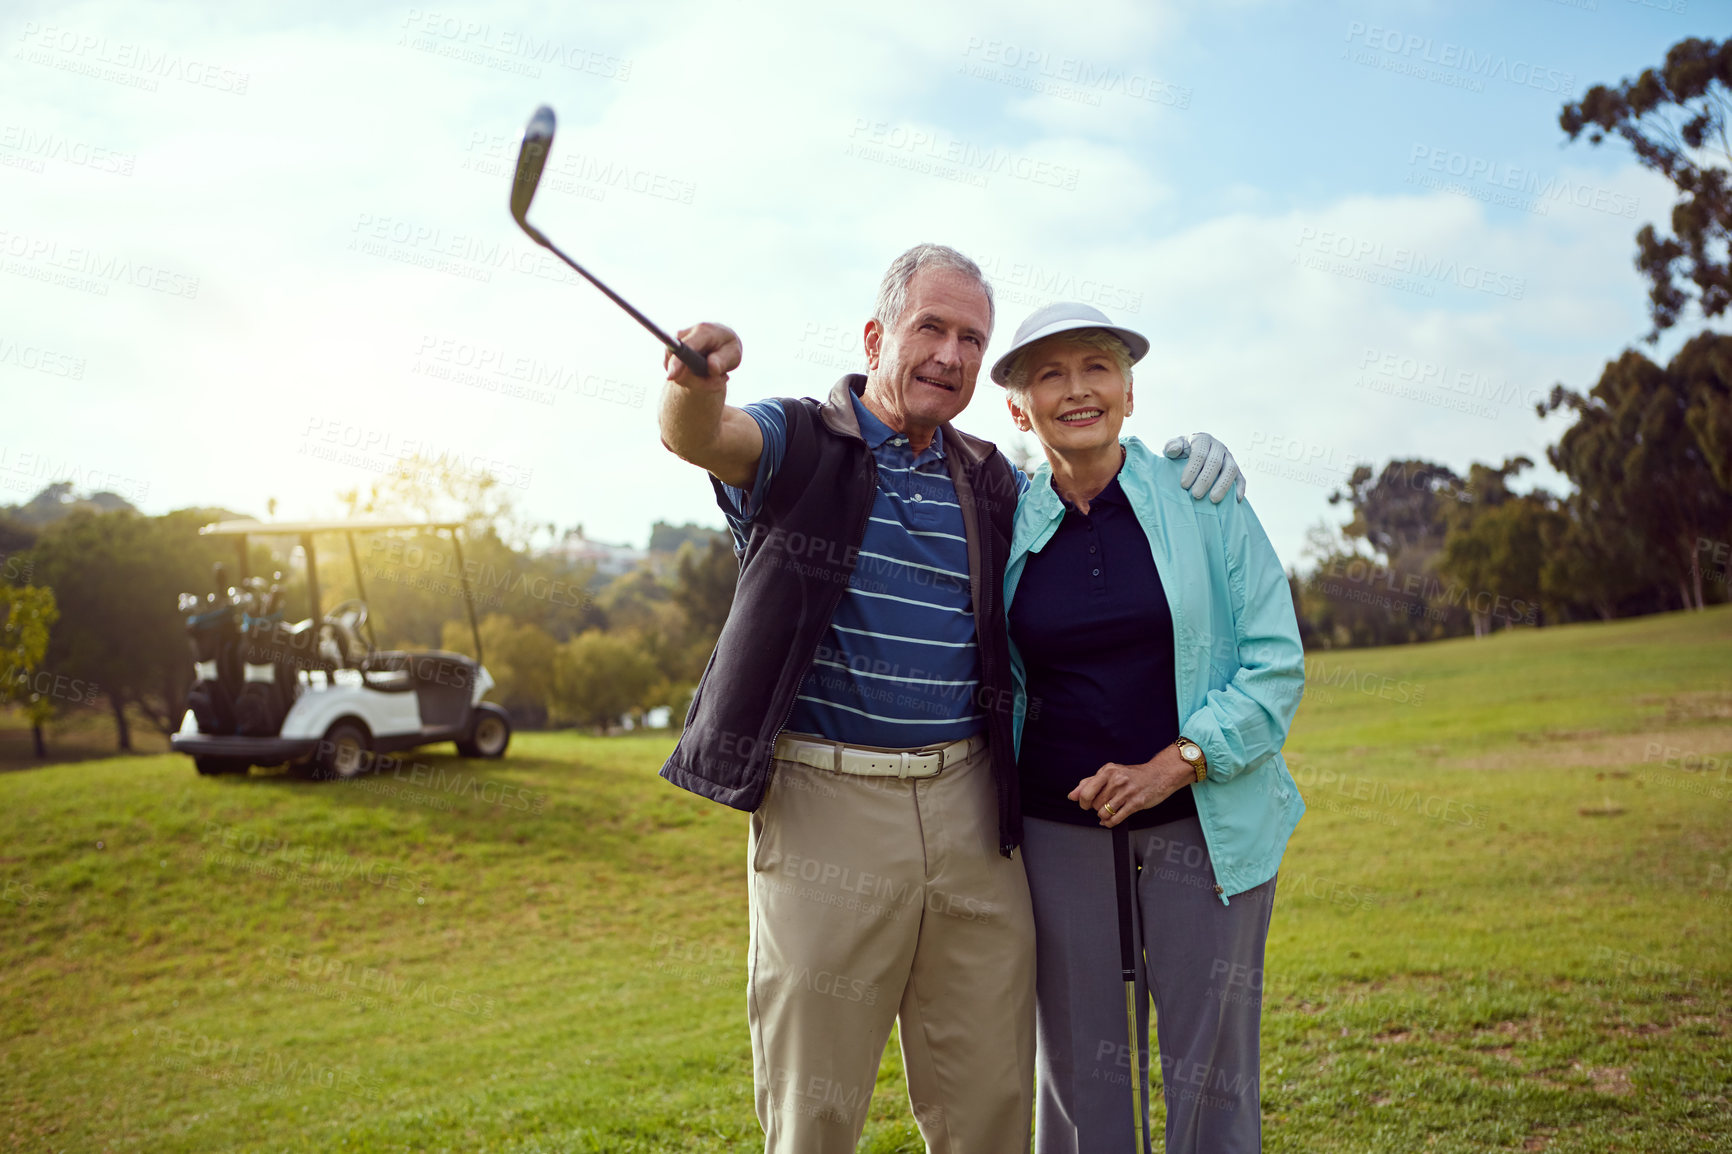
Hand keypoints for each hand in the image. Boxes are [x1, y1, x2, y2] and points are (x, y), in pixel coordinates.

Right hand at [664, 323, 741, 390]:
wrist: (719, 344)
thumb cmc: (728, 348)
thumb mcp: (733, 354)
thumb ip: (723, 361)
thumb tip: (711, 368)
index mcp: (703, 331)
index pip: (687, 347)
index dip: (678, 362)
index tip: (671, 376)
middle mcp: (685, 335)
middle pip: (680, 364)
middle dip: (695, 380)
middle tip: (715, 382)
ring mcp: (675, 344)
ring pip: (678, 372)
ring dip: (696, 380)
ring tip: (713, 374)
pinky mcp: (670, 354)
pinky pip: (676, 375)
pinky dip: (690, 380)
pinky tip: (702, 373)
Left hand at [1068, 746, 1195, 828]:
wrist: (1159, 775)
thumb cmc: (1133, 775)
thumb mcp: (1110, 773)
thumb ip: (1089, 783)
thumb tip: (1072, 796)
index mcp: (1108, 771)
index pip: (1086, 792)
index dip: (1083, 802)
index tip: (1087, 804)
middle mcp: (1116, 780)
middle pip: (1095, 804)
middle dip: (1097, 808)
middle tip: (1104, 804)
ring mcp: (1127, 792)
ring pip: (1104, 813)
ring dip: (1104, 816)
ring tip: (1110, 810)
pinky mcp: (1136, 803)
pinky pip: (1116, 819)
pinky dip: (1110, 823)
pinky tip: (1112, 820)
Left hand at [1162, 432, 1245, 502]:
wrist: (1193, 453)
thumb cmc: (1182, 453)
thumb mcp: (1174, 447)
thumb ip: (1171, 446)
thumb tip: (1173, 450)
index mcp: (1203, 439)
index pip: (1199, 453)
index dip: (1192, 469)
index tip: (1184, 485)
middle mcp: (1219, 447)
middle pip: (1215, 462)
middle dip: (1205, 480)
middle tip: (1196, 495)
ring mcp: (1229, 458)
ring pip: (1231, 470)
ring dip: (1223, 485)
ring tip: (1213, 500)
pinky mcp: (1237, 470)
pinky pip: (1241, 478)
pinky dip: (1240, 488)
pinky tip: (1236, 500)